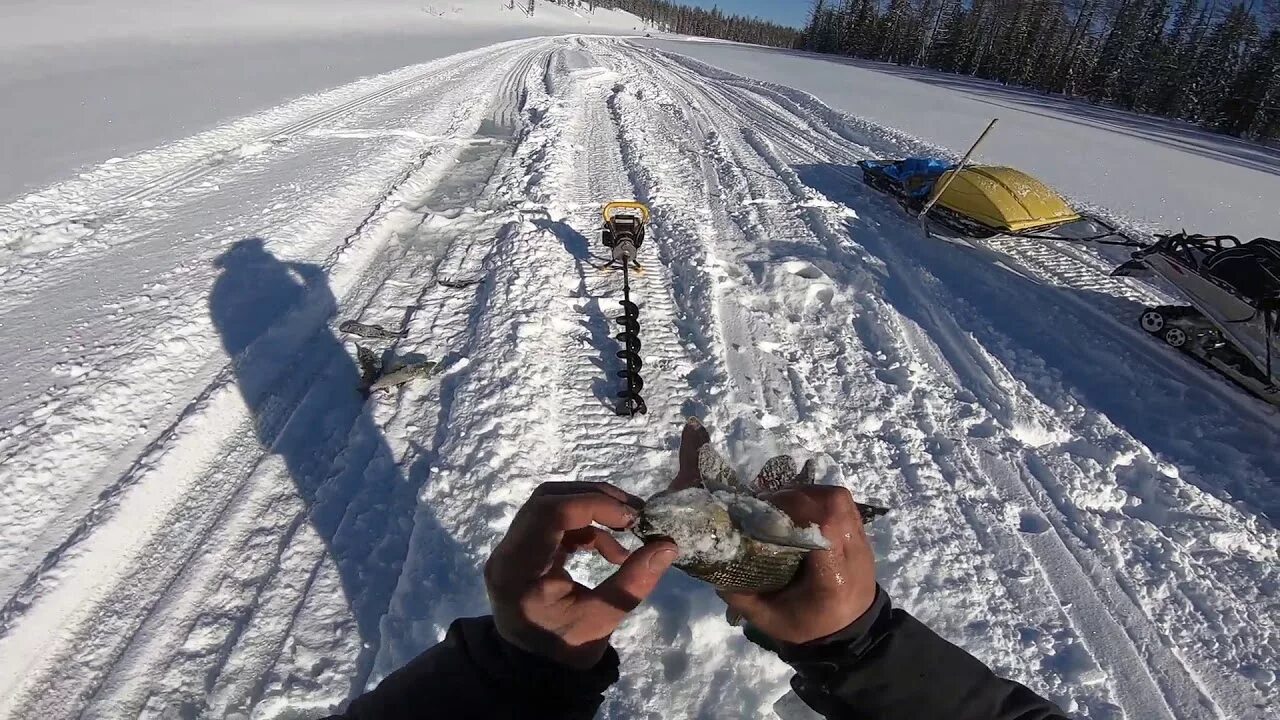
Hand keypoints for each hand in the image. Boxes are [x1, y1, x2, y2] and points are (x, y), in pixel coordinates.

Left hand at [484, 482, 678, 668]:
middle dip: (594, 499)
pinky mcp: (523, 549)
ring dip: (592, 509)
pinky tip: (611, 550)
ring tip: (627, 530)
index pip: (550, 513)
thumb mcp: (602, 619)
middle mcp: (507, 552)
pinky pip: (553, 520)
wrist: (536, 668)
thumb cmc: (566, 648)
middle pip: (547, 499)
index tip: (632, 518)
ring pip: (550, 503)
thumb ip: (634, 581)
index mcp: (519, 570)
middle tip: (633, 513)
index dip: (594, 505)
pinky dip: (586, 525)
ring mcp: (512, 548)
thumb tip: (668, 545)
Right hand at [721, 485, 876, 644]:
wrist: (850, 630)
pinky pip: (841, 501)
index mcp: (833, 576)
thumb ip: (742, 597)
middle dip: (796, 498)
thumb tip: (716, 570)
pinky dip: (817, 498)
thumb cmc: (810, 625)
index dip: (794, 509)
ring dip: (807, 494)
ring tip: (782, 505)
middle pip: (832, 505)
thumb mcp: (770, 620)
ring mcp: (860, 539)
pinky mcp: (860, 531)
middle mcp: (852, 551)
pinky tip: (799, 509)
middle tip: (768, 507)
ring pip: (837, 498)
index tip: (764, 514)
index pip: (824, 526)